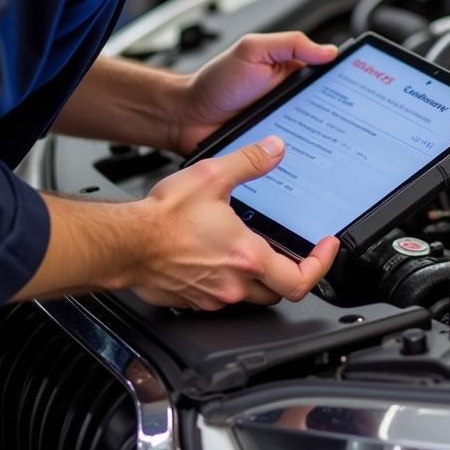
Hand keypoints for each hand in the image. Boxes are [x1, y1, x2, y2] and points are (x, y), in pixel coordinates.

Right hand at [126, 135, 338, 309]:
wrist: (124, 243)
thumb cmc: (162, 218)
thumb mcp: (212, 176)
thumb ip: (249, 162)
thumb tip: (274, 149)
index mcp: (247, 257)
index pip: (301, 279)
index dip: (321, 265)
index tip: (326, 249)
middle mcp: (234, 284)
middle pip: (279, 292)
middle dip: (292, 272)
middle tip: (295, 252)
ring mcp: (212, 297)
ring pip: (250, 296)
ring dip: (260, 278)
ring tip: (256, 250)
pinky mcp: (192, 299)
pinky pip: (221, 297)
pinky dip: (229, 280)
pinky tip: (219, 257)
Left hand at [175, 31, 337, 153]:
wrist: (186, 116)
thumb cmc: (215, 82)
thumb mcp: (253, 50)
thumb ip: (290, 44)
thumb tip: (328, 50)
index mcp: (291, 73)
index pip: (329, 79)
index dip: (346, 85)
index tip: (361, 93)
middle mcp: (291, 101)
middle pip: (327, 113)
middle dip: (339, 121)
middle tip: (348, 128)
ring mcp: (283, 127)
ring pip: (314, 138)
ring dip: (321, 144)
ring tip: (331, 149)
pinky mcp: (271, 151)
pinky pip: (292, 158)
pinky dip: (300, 161)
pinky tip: (306, 165)